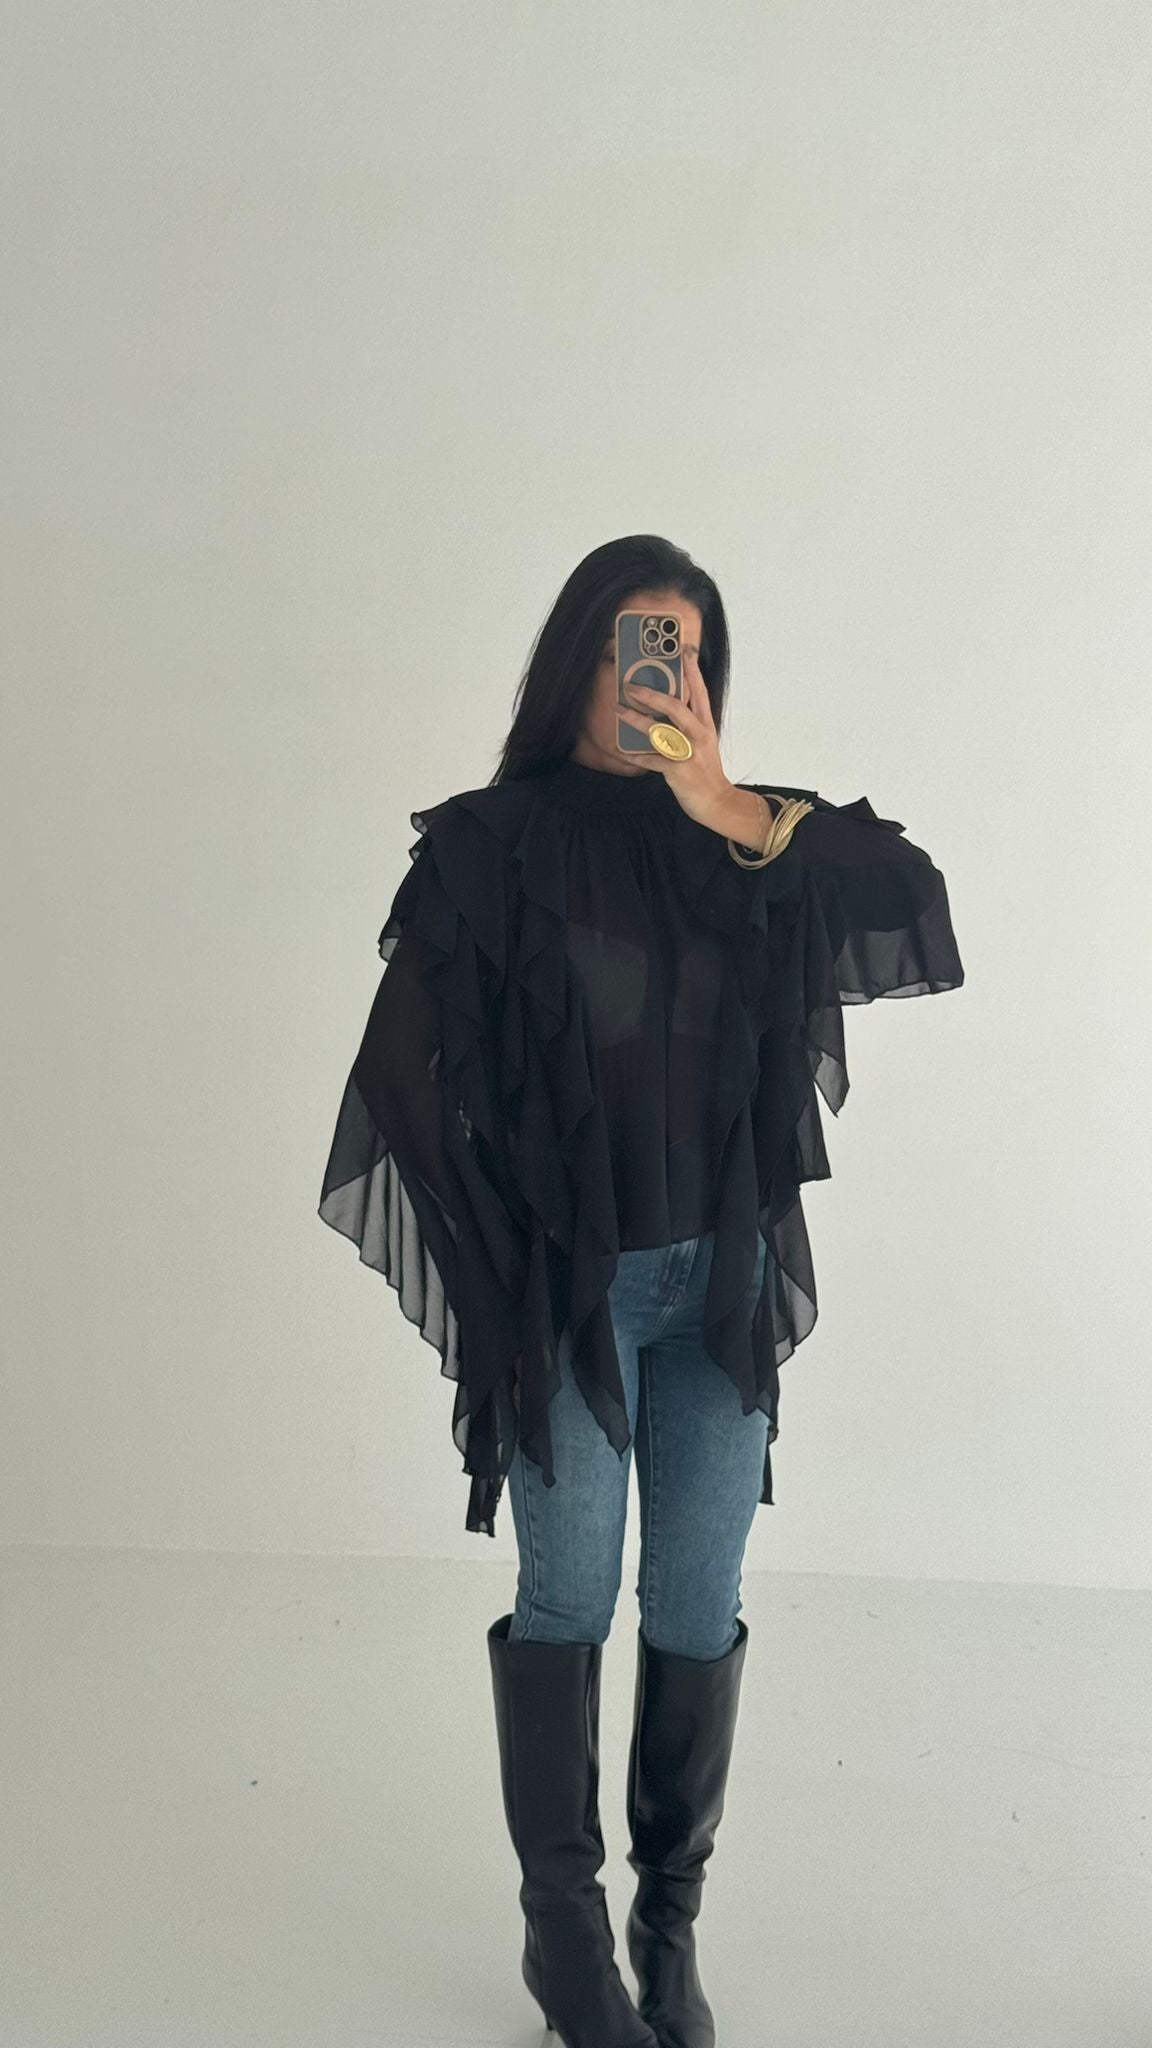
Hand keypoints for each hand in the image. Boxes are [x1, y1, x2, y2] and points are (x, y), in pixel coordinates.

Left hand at [616, 650, 737, 831]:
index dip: (692, 671)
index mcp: (706, 725)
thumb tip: (670, 705)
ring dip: (636, 719)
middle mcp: (698, 735)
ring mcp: (688, 753)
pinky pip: (652, 760)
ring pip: (659, 731)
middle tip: (631, 686)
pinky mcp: (678, 770)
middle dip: (652, 693)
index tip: (684, 651)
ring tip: (619, 710)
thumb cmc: (706, 771)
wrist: (717, 801)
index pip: (701, 692)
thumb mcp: (704, 742)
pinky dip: (636, 756)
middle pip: (676, 706)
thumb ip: (690, 724)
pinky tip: (624, 751)